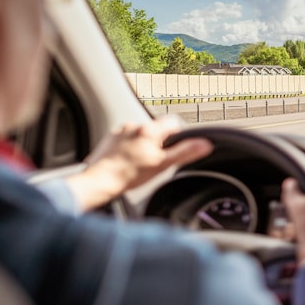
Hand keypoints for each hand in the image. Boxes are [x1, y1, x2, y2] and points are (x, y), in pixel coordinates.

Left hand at [65, 117, 212, 210]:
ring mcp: (120, 131)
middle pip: (157, 129)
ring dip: (144, 144)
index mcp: (149, 130)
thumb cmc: (129, 175)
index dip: (178, 135)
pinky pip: (126, 139)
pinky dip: (129, 148)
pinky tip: (128, 162)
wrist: (99, 181)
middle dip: (159, 142)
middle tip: (157, 160)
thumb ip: (185, 152)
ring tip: (140, 163)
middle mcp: (134, 125)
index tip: (175, 149)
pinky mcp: (110, 139)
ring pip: (141, 134)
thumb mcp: (162, 165)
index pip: (173, 122)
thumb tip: (205, 144)